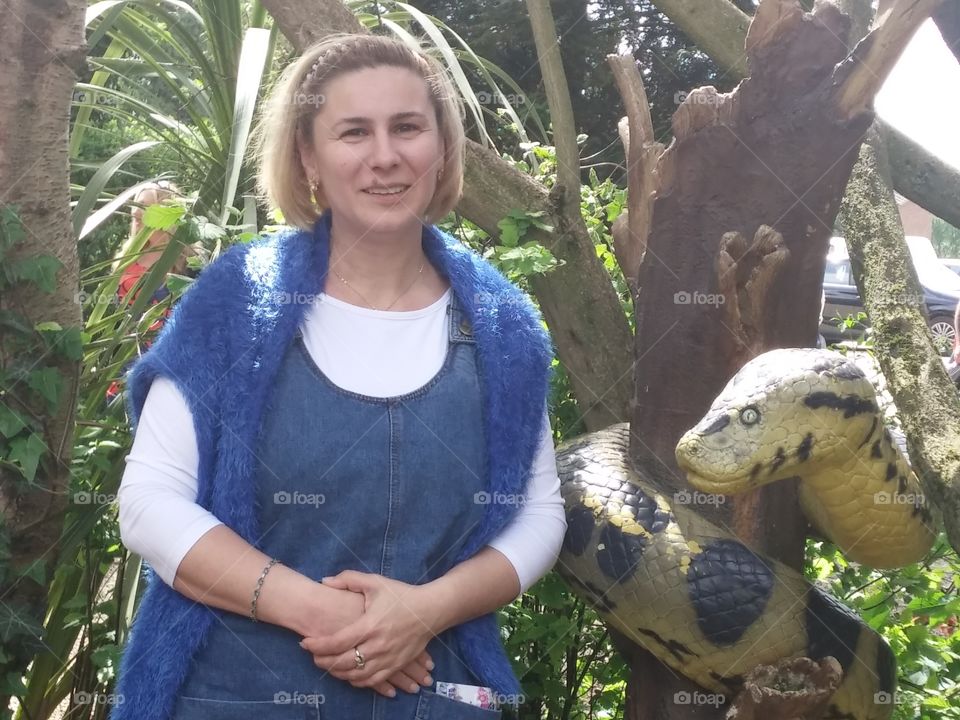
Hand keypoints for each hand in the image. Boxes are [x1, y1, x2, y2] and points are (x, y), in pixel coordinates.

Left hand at [300, 571, 437, 696]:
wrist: (431, 609)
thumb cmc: (402, 595)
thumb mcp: (375, 582)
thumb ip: (349, 579)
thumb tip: (324, 581)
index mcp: (370, 624)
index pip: (337, 642)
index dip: (317, 645)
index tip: (305, 643)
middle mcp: (378, 645)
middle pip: (343, 662)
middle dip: (324, 662)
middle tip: (313, 656)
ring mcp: (388, 658)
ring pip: (357, 675)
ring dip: (338, 673)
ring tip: (328, 666)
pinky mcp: (396, 665)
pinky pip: (372, 680)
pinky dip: (357, 681)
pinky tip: (349, 675)